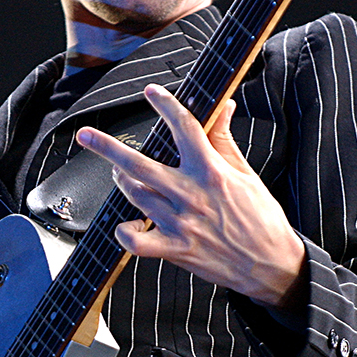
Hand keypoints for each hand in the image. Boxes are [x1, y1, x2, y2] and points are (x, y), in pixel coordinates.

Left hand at [76, 84, 306, 307]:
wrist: (271, 263)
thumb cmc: (261, 217)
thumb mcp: (246, 174)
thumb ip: (225, 140)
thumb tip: (224, 107)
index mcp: (211, 171)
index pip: (184, 128)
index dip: (166, 105)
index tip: (152, 92)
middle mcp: (191, 195)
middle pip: (139, 165)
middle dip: (107, 147)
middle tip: (85, 134)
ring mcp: (180, 223)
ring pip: (135, 195)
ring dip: (121, 181)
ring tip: (118, 173)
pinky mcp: (176, 249)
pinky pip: (137, 242)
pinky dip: (126, 233)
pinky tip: (127, 224)